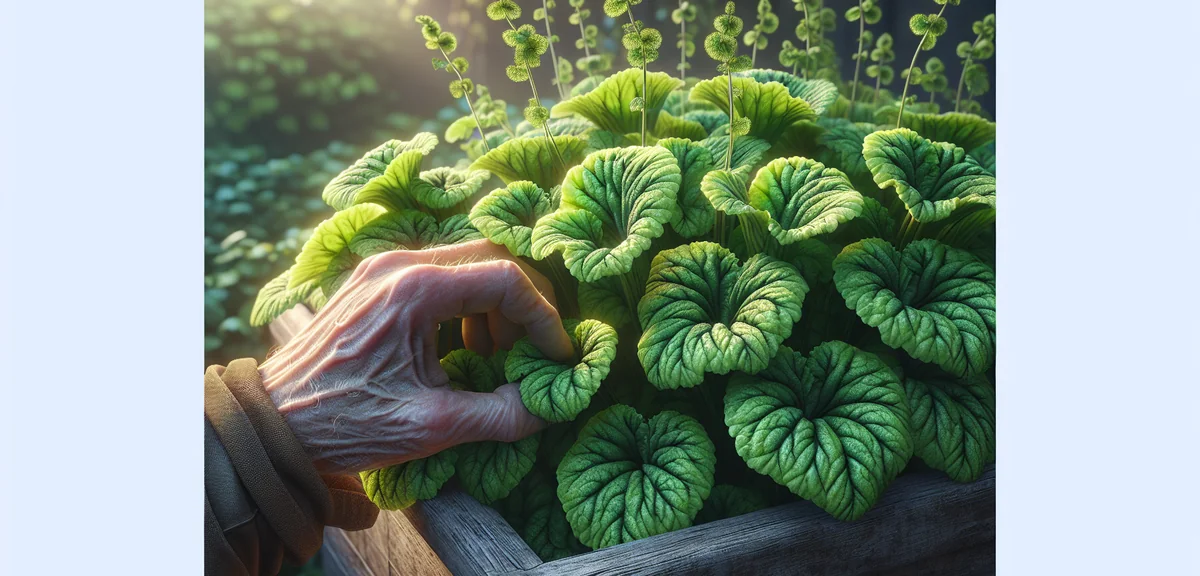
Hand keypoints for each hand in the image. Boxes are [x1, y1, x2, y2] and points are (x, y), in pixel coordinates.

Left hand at [259, 239, 572, 474]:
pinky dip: (464, 305)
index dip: (543, 317)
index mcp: (416, 289)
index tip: (555, 356)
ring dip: (494, 305)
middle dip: (524, 304)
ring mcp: (382, 267)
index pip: (507, 278)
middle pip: (491, 257)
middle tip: (535, 350)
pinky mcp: (372, 281)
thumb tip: (548, 407)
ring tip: (496, 358)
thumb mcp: (431, 426)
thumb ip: (500, 415)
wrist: (272, 423)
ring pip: (465, 263)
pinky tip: (461, 350)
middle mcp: (399, 263)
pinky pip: (436, 275)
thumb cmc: (344, 422)